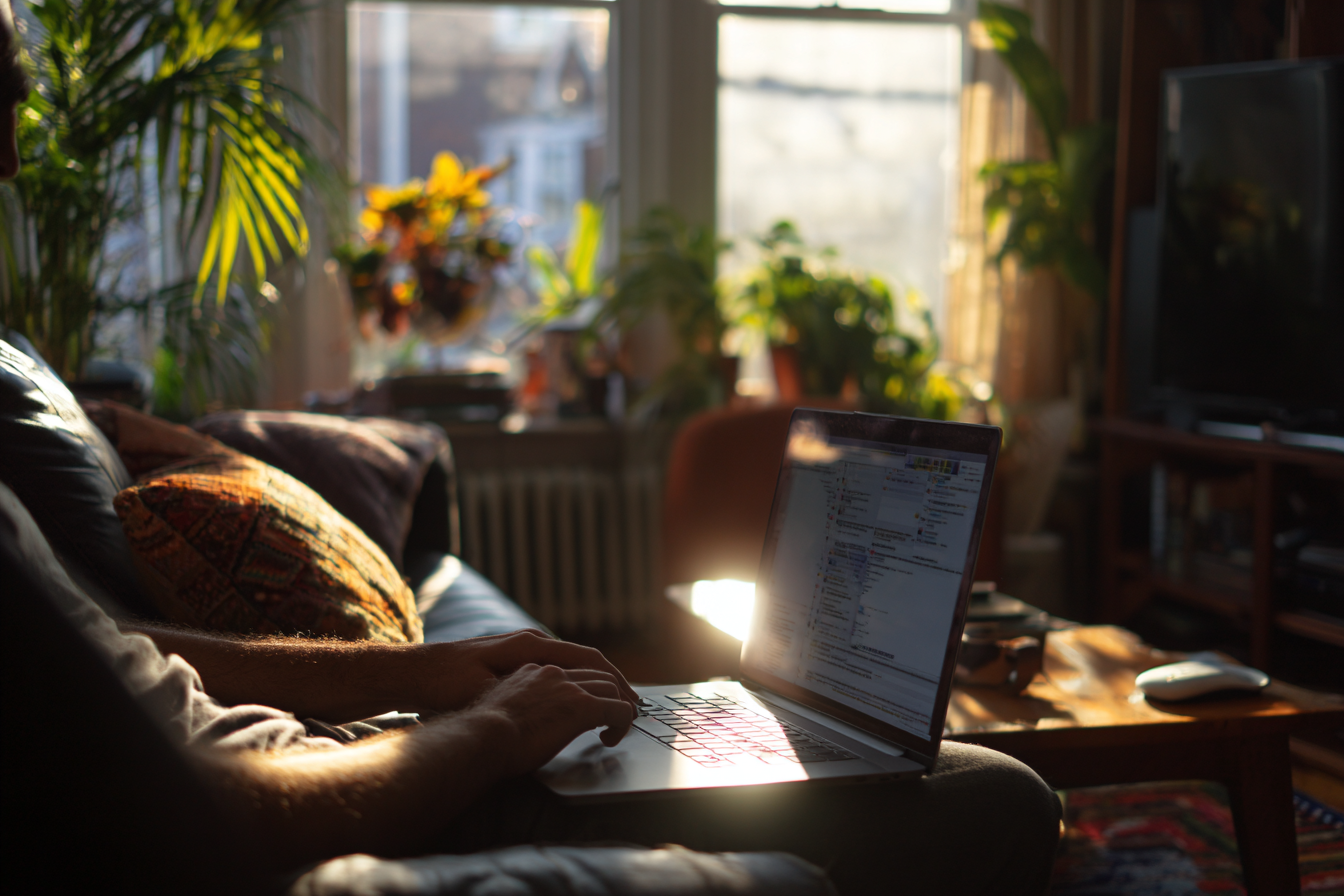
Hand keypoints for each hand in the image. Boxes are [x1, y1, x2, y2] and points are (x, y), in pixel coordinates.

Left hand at [417, 629, 638, 715]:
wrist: (413, 671)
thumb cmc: (445, 684)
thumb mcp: (486, 688)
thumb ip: (522, 688)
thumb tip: (558, 694)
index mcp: (531, 646)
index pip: (588, 659)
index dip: (614, 682)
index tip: (631, 703)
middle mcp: (533, 642)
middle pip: (588, 658)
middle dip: (615, 682)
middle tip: (635, 709)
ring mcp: (525, 648)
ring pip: (576, 662)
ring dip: (599, 682)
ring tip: (618, 706)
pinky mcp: (516, 658)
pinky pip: (560, 667)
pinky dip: (581, 681)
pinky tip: (584, 700)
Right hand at [469, 663, 635, 775]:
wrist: (481, 737)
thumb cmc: (481, 734)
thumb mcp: (497, 708)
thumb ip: (513, 705)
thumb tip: (515, 721)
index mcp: (531, 671)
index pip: (570, 670)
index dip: (584, 686)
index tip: (588, 700)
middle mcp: (552, 672)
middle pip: (596, 674)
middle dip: (608, 693)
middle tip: (612, 713)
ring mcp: (569, 687)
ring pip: (611, 689)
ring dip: (616, 708)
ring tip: (613, 728)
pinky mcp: (583, 706)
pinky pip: (618, 710)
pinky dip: (622, 723)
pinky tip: (610, 739)